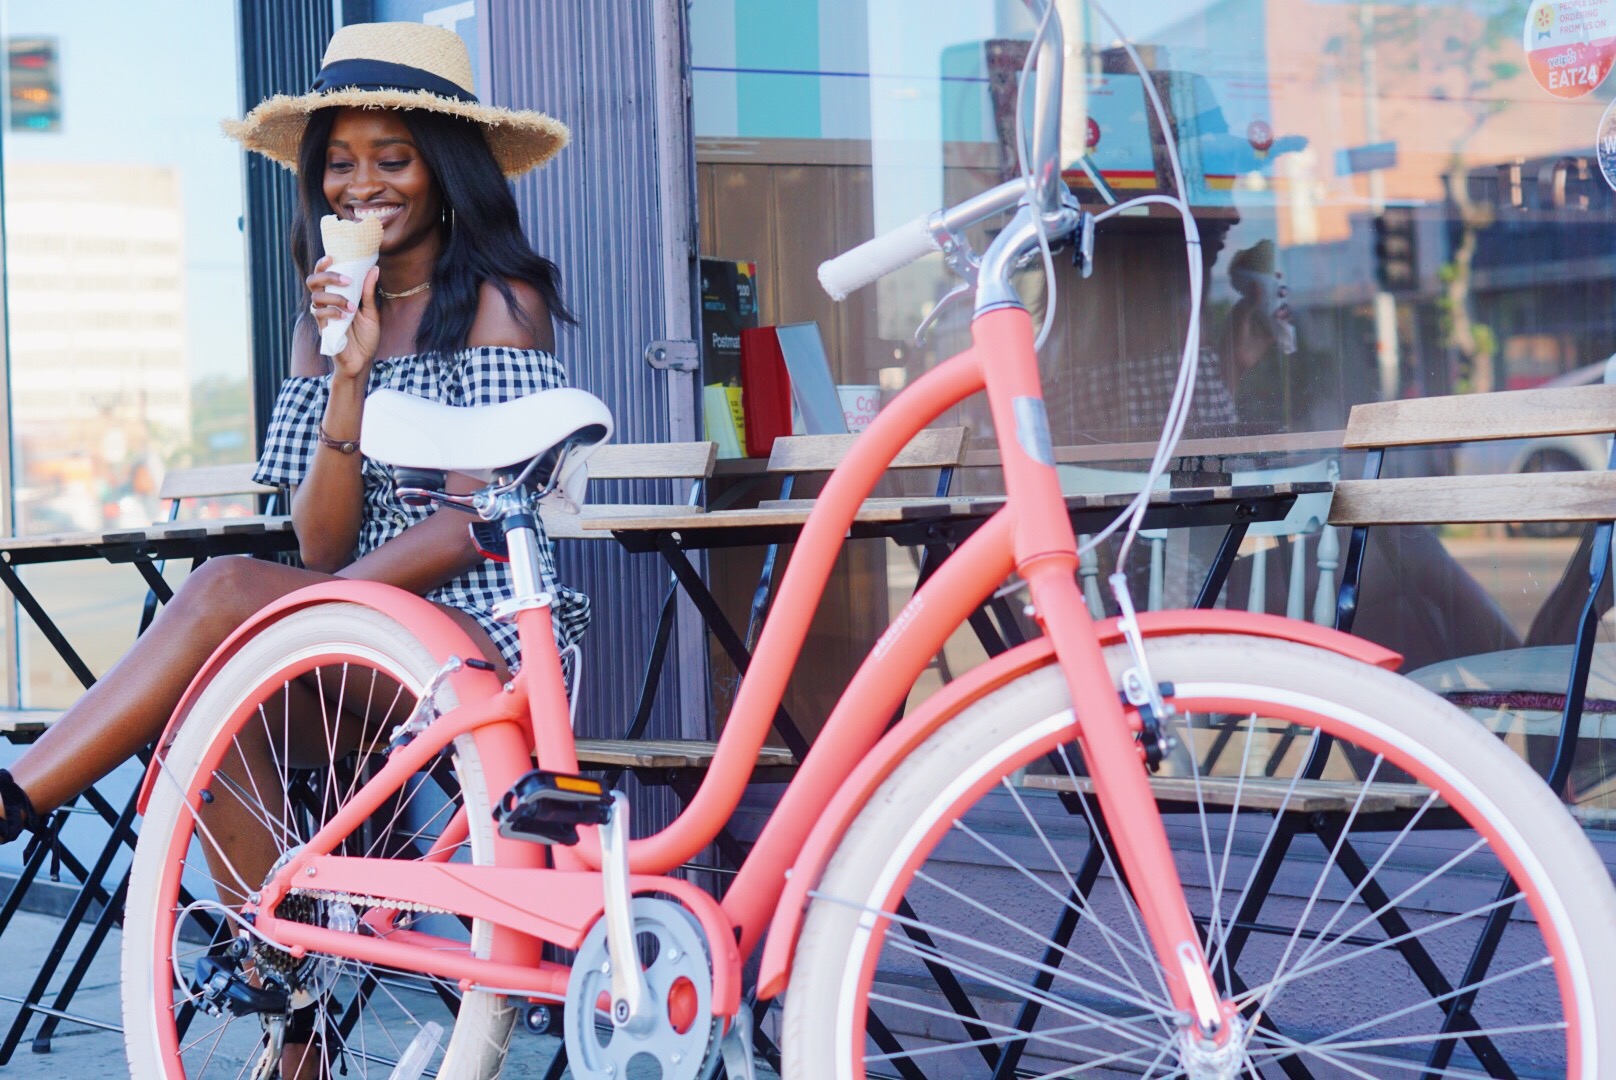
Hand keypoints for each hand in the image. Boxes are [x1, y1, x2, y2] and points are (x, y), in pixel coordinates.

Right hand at [306, 256, 380, 380]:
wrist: (363, 361)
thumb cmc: (366, 336)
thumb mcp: (372, 313)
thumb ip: (369, 292)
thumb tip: (374, 269)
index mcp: (337, 295)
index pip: (323, 275)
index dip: (323, 264)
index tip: (332, 257)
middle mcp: (327, 303)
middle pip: (313, 281)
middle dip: (327, 276)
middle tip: (346, 280)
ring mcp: (323, 315)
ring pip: (316, 297)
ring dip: (335, 298)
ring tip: (352, 307)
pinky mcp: (322, 328)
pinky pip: (318, 314)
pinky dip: (332, 312)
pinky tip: (345, 317)